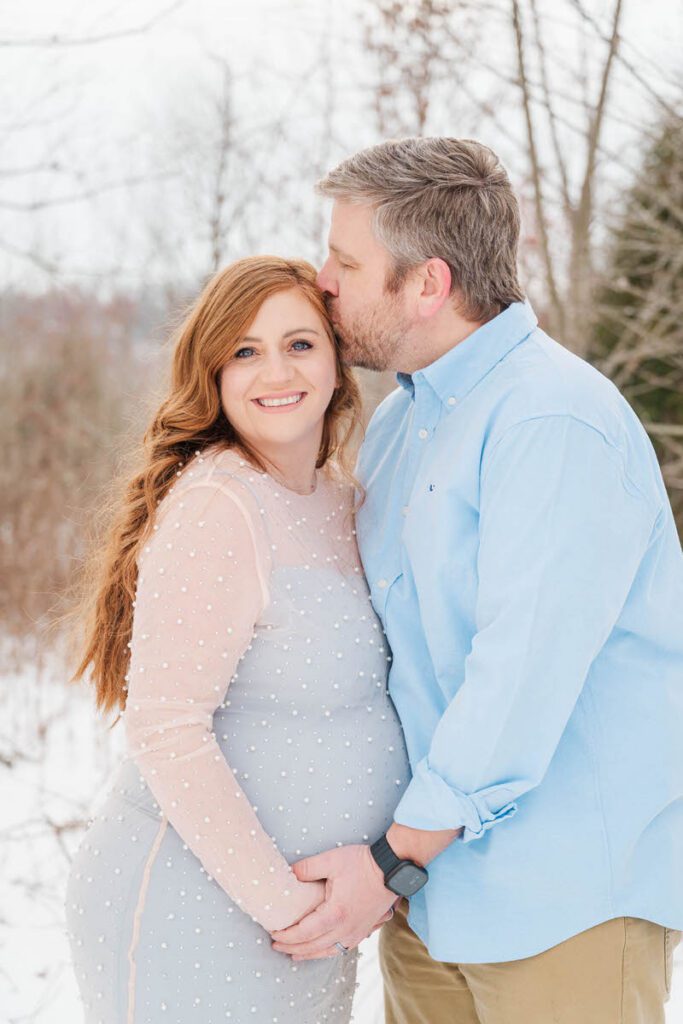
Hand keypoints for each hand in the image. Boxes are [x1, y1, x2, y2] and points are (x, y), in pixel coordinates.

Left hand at [270, 844, 396, 960]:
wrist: (392, 868)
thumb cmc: (362, 863)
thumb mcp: (331, 860)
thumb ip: (306, 868)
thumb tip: (288, 874)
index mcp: (335, 914)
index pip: (304, 933)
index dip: (287, 936)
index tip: (273, 934)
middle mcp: (346, 929)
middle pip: (313, 946)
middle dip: (292, 947)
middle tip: (276, 946)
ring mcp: (357, 932)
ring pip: (328, 951)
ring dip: (309, 954)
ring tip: (294, 954)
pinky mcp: (365, 930)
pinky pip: (342, 948)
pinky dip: (327, 952)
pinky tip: (322, 950)